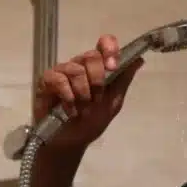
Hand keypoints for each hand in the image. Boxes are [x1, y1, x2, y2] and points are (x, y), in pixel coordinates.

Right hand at [34, 34, 144, 152]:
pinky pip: (58, 79)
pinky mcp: (46, 81)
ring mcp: (62, 72)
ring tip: (81, 110)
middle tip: (96, 99)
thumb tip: (139, 60)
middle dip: (97, 80)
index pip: (103, 44)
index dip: (109, 49)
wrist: (70, 143)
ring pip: (75, 69)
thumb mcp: (112, 104)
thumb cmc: (90, 124)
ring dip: (82, 93)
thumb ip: (123, 81)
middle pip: (91, 56)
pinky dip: (67, 96)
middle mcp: (79, 65)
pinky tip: (69, 109)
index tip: (113, 67)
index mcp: (96, 68)